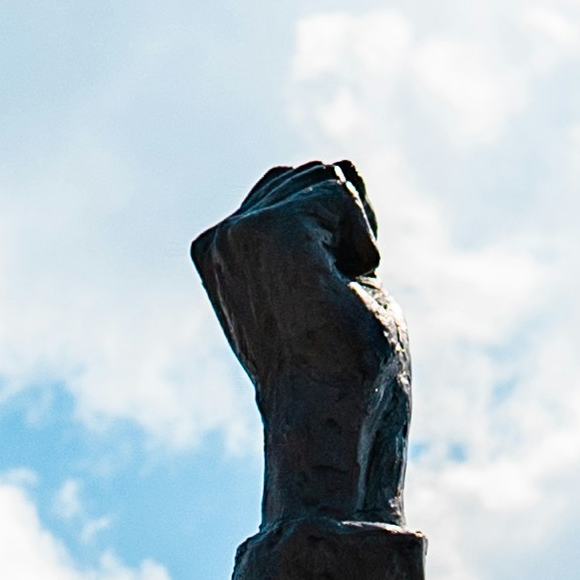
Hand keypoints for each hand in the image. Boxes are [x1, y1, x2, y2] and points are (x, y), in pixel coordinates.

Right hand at [192, 159, 408, 526]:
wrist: (336, 416)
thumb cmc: (343, 369)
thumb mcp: (329, 277)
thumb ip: (320, 223)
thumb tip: (341, 163)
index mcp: (221, 253)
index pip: (295, 189)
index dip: (336, 232)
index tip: (329, 296)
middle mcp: (219, 240)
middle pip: (312, 173)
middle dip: (347, 226)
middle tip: (338, 299)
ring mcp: (239, 234)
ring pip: (328, 178)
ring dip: (354, 236)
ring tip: (337, 297)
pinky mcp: (269, 233)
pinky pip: (339, 191)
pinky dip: (360, 240)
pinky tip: (344, 289)